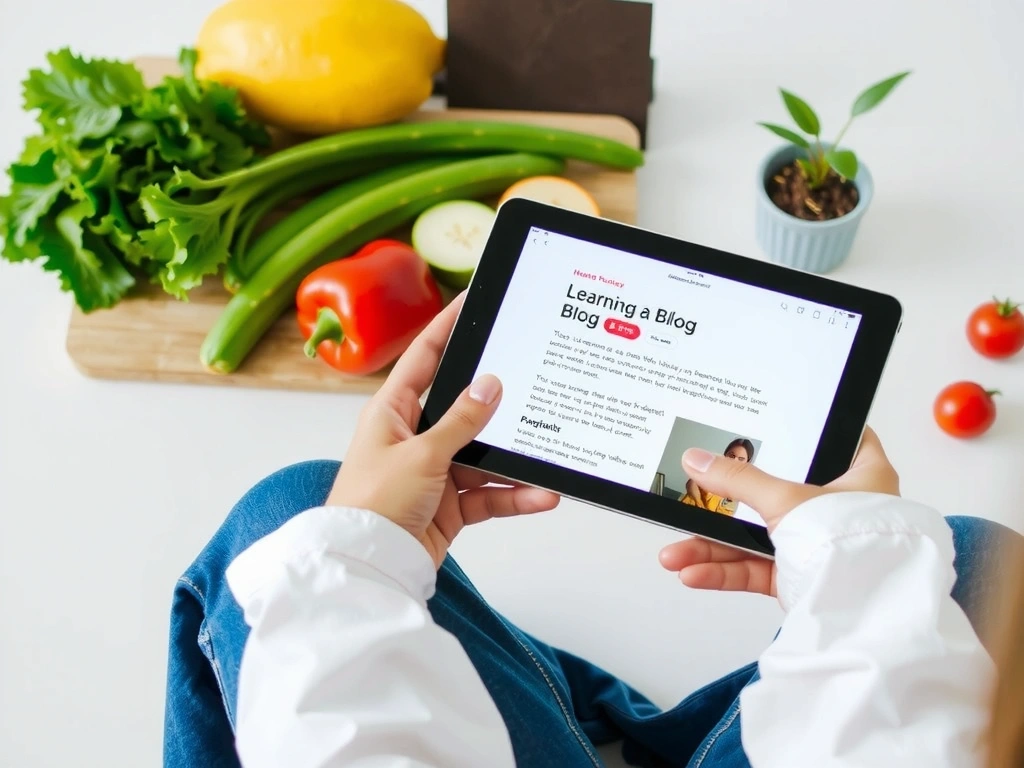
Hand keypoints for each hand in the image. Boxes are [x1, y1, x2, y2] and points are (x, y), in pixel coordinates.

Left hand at [326, 293, 559, 568]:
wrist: (367, 567)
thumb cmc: (372, 506)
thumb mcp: (421, 455)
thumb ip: (460, 421)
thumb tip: (490, 385)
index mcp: (392, 411)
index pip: (423, 358)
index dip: (446, 328)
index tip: (471, 303)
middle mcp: (413, 437)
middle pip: (462, 408)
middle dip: (497, 403)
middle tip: (531, 378)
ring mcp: (433, 472)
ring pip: (481, 455)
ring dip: (512, 460)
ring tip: (546, 454)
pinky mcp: (448, 505)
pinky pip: (488, 493)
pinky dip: (512, 496)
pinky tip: (539, 494)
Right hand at [658, 428, 898, 597]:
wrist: (867, 619)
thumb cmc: (854, 547)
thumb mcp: (788, 499)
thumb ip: (739, 481)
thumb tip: (697, 460)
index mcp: (860, 474)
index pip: (834, 440)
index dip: (804, 430)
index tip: (771, 422)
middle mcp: (841, 508)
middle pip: (776, 491)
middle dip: (726, 502)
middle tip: (692, 496)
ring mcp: (818, 545)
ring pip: (758, 538)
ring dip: (714, 547)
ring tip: (675, 554)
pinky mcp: (802, 578)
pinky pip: (757, 570)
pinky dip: (726, 571)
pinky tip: (694, 572)